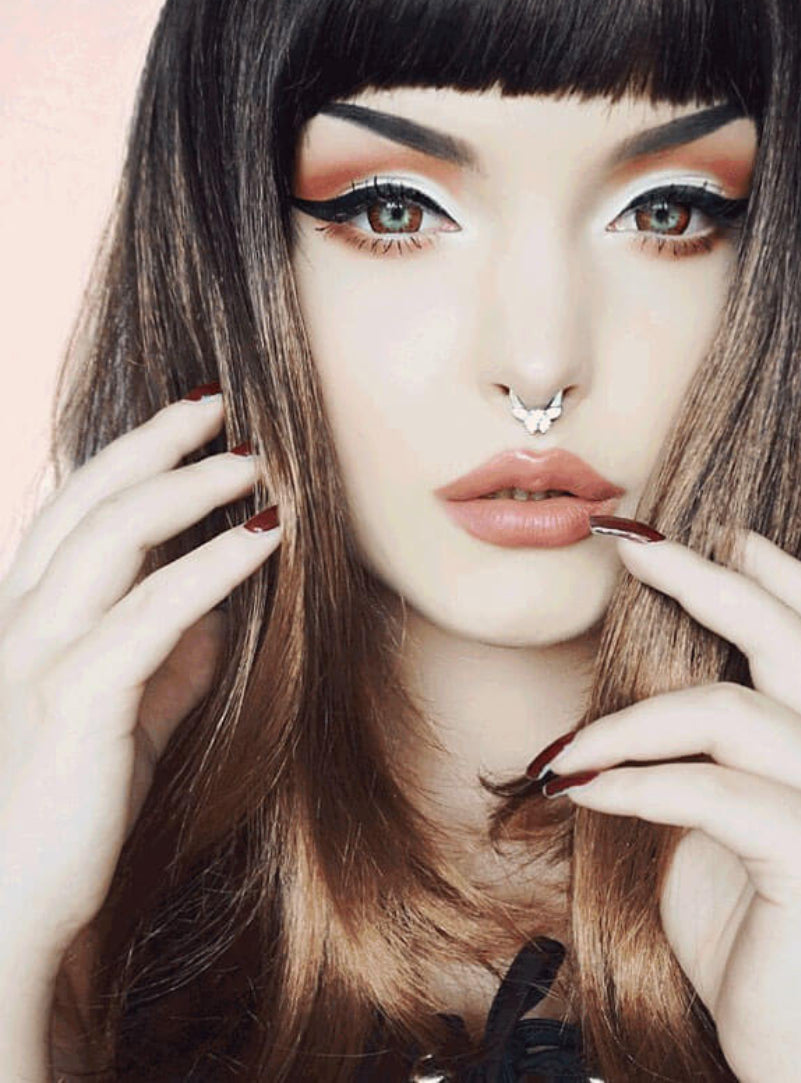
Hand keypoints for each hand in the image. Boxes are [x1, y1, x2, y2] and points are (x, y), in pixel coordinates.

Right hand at [0, 388, 279, 971]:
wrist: (15, 903)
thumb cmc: (73, 799)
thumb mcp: (129, 708)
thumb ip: (165, 649)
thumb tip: (219, 598)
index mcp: (26, 616)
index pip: (74, 508)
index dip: (132, 454)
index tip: (195, 420)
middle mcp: (18, 622)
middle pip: (87, 502)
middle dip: (156, 445)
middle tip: (221, 408)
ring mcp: (37, 658)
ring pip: (110, 540)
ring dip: (190, 490)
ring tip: (256, 463)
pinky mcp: (74, 704)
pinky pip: (151, 612)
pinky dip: (213, 564)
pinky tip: (266, 537)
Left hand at [535, 524, 800, 1081]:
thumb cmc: (750, 919)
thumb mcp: (720, 810)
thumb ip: (701, 745)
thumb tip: (626, 686)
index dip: (764, 564)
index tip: (693, 527)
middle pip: (786, 633)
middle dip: (702, 578)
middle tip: (630, 546)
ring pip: (728, 713)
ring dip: (628, 724)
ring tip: (566, 752)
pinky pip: (708, 792)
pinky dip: (633, 786)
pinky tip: (581, 795)